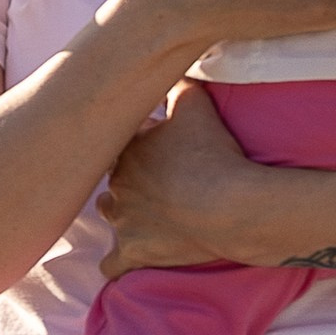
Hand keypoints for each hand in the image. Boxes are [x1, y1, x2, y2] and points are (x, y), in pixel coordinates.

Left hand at [97, 82, 259, 278]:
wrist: (226, 204)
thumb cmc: (212, 152)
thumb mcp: (196, 103)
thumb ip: (179, 84)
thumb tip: (175, 69)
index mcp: (127, 148)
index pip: (123, 143)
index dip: (143, 146)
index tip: (165, 150)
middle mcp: (117, 184)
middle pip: (115, 177)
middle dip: (131, 178)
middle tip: (162, 179)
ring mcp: (123, 222)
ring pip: (109, 213)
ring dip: (122, 213)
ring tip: (147, 213)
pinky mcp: (133, 254)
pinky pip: (111, 265)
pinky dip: (118, 263)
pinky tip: (126, 260)